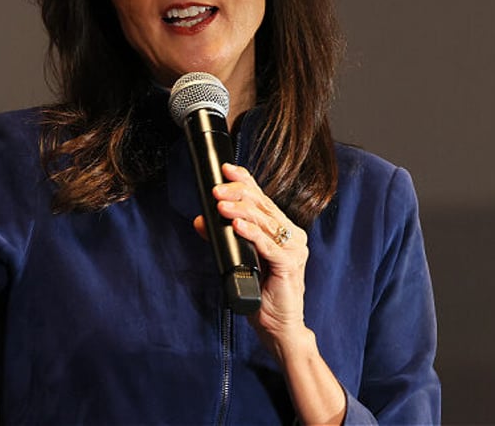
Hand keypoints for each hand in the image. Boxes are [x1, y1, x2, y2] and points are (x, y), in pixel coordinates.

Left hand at [193, 163, 308, 349]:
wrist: (278, 326)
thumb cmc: (261, 293)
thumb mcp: (238, 259)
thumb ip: (222, 238)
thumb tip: (200, 219)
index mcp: (281, 229)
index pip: (262, 197)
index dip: (245, 180)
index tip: (226, 169)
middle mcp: (290, 235)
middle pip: (262, 205)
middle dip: (237, 193)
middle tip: (215, 189)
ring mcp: (293, 249)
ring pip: (264, 221)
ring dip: (240, 210)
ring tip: (221, 204)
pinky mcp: (289, 265)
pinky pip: (268, 245)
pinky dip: (251, 233)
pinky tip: (237, 225)